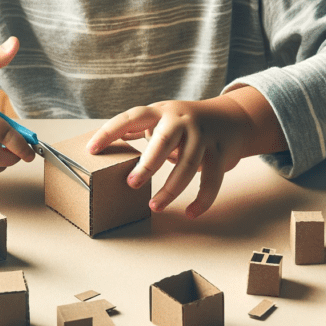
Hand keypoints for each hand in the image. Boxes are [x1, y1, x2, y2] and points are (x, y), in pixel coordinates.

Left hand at [87, 86, 286, 217]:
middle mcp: (182, 121)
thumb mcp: (162, 119)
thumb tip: (106, 143)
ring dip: (170, 189)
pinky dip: (202, 199)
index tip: (91, 150)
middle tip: (131, 184)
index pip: (131, 118)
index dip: (110, 132)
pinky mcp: (221, 153)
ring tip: (154, 206)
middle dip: (147, 164)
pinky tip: (190, 213)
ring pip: (188, 164)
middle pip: (163, 141)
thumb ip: (138, 130)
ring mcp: (203, 136)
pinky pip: (211, 179)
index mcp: (160, 112)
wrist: (234, 119)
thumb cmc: (187, 124)